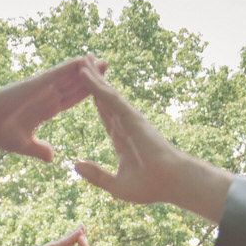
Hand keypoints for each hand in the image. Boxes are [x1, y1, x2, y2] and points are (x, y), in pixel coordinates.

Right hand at [0, 57, 105, 162]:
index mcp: (44, 110)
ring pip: (67, 76)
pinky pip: (54, 74)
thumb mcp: (24, 145)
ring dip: (84, 68)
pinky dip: (68, 67)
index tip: (101, 90)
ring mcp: (40, 88)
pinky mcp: (33, 84)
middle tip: (108, 66)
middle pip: (73, 85)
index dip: (86, 94)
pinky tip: (81, 60)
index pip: (70, 100)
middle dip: (91, 76)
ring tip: (100, 59)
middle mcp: (45, 96)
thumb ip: (39, 149)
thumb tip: (52, 157)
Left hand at [73, 69, 186, 204]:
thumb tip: (75, 165)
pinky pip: (109, 98)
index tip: (85, 90)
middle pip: (104, 98)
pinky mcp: (130, 116)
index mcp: (121, 138)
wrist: (170, 183)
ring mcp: (127, 119)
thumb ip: (96, 175)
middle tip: (81, 63)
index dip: (94, 100)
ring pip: (105, 93)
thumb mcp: (116, 185)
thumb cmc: (150, 186)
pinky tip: (85, 73)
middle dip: (93, 81)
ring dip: (93, 76)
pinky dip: (97, 85)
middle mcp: (124, 124)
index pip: (104, 115)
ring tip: (82, 58)